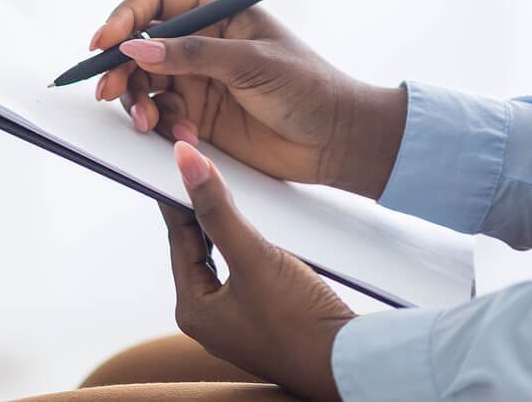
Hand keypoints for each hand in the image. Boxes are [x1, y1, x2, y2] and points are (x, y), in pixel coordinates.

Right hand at [89, 0, 405, 197]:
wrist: (338, 142)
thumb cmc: (309, 89)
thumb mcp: (251, 63)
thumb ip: (192, 55)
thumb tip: (135, 48)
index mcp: (218, 15)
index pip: (157, 3)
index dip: (124, 18)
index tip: (105, 43)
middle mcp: (201, 45)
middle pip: (139, 46)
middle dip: (119, 68)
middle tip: (108, 91)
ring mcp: (196, 81)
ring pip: (143, 83)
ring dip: (137, 101)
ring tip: (148, 123)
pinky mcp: (196, 116)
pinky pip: (159, 115)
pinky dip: (160, 125)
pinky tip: (184, 136)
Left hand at [161, 141, 354, 401]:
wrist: (354, 367)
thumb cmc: (301, 324)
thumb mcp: (254, 258)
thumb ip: (218, 210)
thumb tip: (185, 164)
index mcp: (193, 311)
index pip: (179, 241)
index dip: (178, 200)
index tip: (176, 169)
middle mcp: (210, 321)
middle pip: (199, 251)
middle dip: (202, 214)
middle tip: (200, 175)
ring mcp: (238, 324)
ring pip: (224, 262)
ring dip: (226, 231)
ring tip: (227, 196)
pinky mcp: (268, 323)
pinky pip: (247, 275)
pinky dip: (249, 251)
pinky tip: (261, 235)